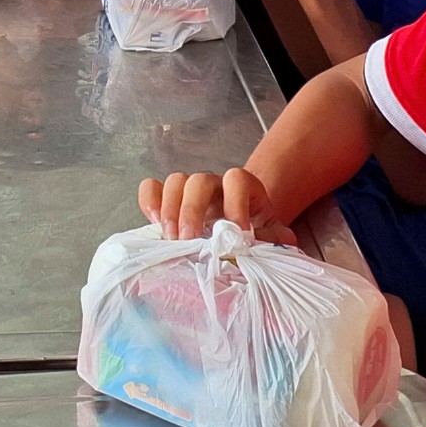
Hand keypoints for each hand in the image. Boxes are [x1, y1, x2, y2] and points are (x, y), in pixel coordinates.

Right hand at [137, 167, 287, 240]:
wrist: (245, 232)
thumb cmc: (258, 235)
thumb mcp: (274, 238)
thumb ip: (276, 241)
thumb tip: (265, 247)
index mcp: (243, 188)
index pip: (236, 179)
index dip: (236, 204)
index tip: (238, 234)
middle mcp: (214, 185)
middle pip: (199, 181)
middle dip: (192, 210)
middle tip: (190, 240)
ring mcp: (190, 192)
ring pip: (175, 182)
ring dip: (170, 210)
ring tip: (171, 239)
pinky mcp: (170, 204)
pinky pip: (152, 189)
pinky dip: (149, 202)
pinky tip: (155, 223)